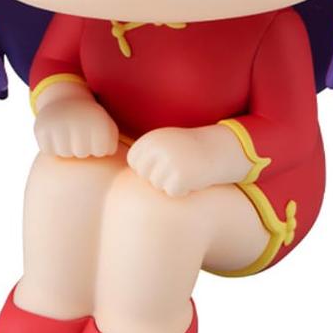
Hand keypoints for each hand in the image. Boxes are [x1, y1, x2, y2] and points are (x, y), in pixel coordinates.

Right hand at [34, 93, 118, 157]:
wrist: (65, 100)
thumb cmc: (91, 122)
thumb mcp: (109, 128)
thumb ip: (117, 146)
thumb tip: (115, 163)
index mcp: (99, 119)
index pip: (102, 151)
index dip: (99, 146)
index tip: (96, 133)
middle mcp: (79, 120)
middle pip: (82, 153)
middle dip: (82, 147)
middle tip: (80, 131)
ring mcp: (59, 124)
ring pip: (65, 153)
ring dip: (67, 147)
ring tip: (69, 132)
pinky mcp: (41, 128)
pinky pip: (48, 149)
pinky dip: (52, 145)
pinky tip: (56, 133)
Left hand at [127, 126, 245, 196]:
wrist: (218, 149)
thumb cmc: (186, 150)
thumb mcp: (162, 146)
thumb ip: (144, 156)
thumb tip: (114, 180)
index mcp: (149, 140)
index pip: (136, 165)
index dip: (151, 167)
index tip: (166, 159)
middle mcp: (155, 150)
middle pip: (145, 177)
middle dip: (160, 177)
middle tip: (178, 166)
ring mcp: (167, 163)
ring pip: (158, 187)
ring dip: (171, 184)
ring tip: (185, 170)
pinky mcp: (179, 177)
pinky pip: (172, 193)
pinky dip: (182, 190)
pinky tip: (192, 178)